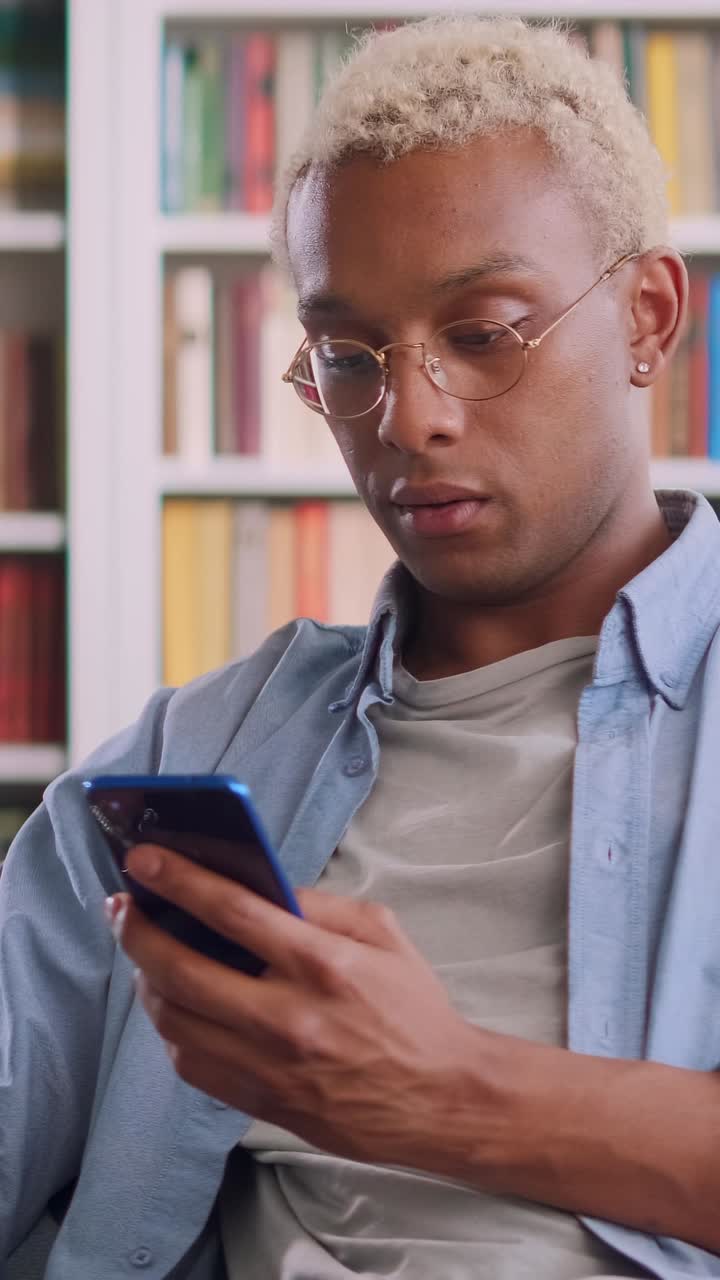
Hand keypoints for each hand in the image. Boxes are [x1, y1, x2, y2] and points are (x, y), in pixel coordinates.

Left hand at [106, 844, 486, 1171]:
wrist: (441, 1099)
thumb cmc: (414, 1010)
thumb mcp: (383, 934)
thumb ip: (319, 904)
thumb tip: (259, 885)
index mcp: (324, 964)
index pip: (232, 911)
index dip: (178, 881)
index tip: (143, 861)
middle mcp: (290, 1016)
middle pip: (183, 970)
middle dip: (138, 932)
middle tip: (122, 907)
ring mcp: (270, 1065)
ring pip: (175, 1021)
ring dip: (146, 981)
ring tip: (143, 953)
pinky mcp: (261, 1101)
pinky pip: (190, 1064)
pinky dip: (171, 1029)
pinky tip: (175, 1004)